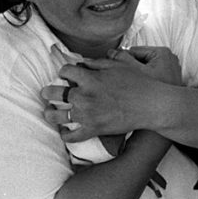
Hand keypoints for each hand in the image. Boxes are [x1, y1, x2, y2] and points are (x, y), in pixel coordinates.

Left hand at [40, 47, 182, 141]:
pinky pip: (72, 136)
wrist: (151, 105)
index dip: (64, 71)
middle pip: (55, 93)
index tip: (66, 74)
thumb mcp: (119, 66)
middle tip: (46, 92)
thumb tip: (82, 63)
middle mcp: (84, 96)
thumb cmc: (138, 83)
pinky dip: (65, 135)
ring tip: (49, 112)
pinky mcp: (94, 129)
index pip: (65, 71)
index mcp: (90, 78)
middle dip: (48, 91)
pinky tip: (64, 132)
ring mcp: (87, 114)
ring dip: (50, 113)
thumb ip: (98, 63)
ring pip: (58, 115)